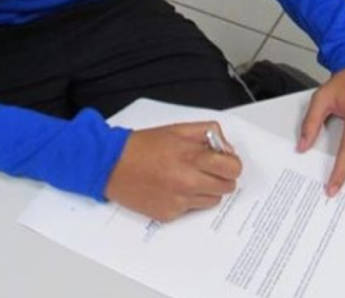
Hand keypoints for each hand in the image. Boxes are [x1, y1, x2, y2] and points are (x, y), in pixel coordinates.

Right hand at [104, 122, 241, 221]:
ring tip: (190, 178)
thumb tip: (226, 148)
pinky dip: (189, 200)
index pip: (232, 168)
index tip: (225, 161)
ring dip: (207, 190)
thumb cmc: (144, 145)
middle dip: (222, 177)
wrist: (112, 165)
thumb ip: (209, 133)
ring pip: (213, 200)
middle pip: (227, 186)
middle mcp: (188, 181)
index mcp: (192, 156)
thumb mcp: (179, 129)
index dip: (232, 164)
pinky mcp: (169, 214)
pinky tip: (174, 188)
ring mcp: (179, 200)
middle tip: (210, 170)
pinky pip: (193, 210)